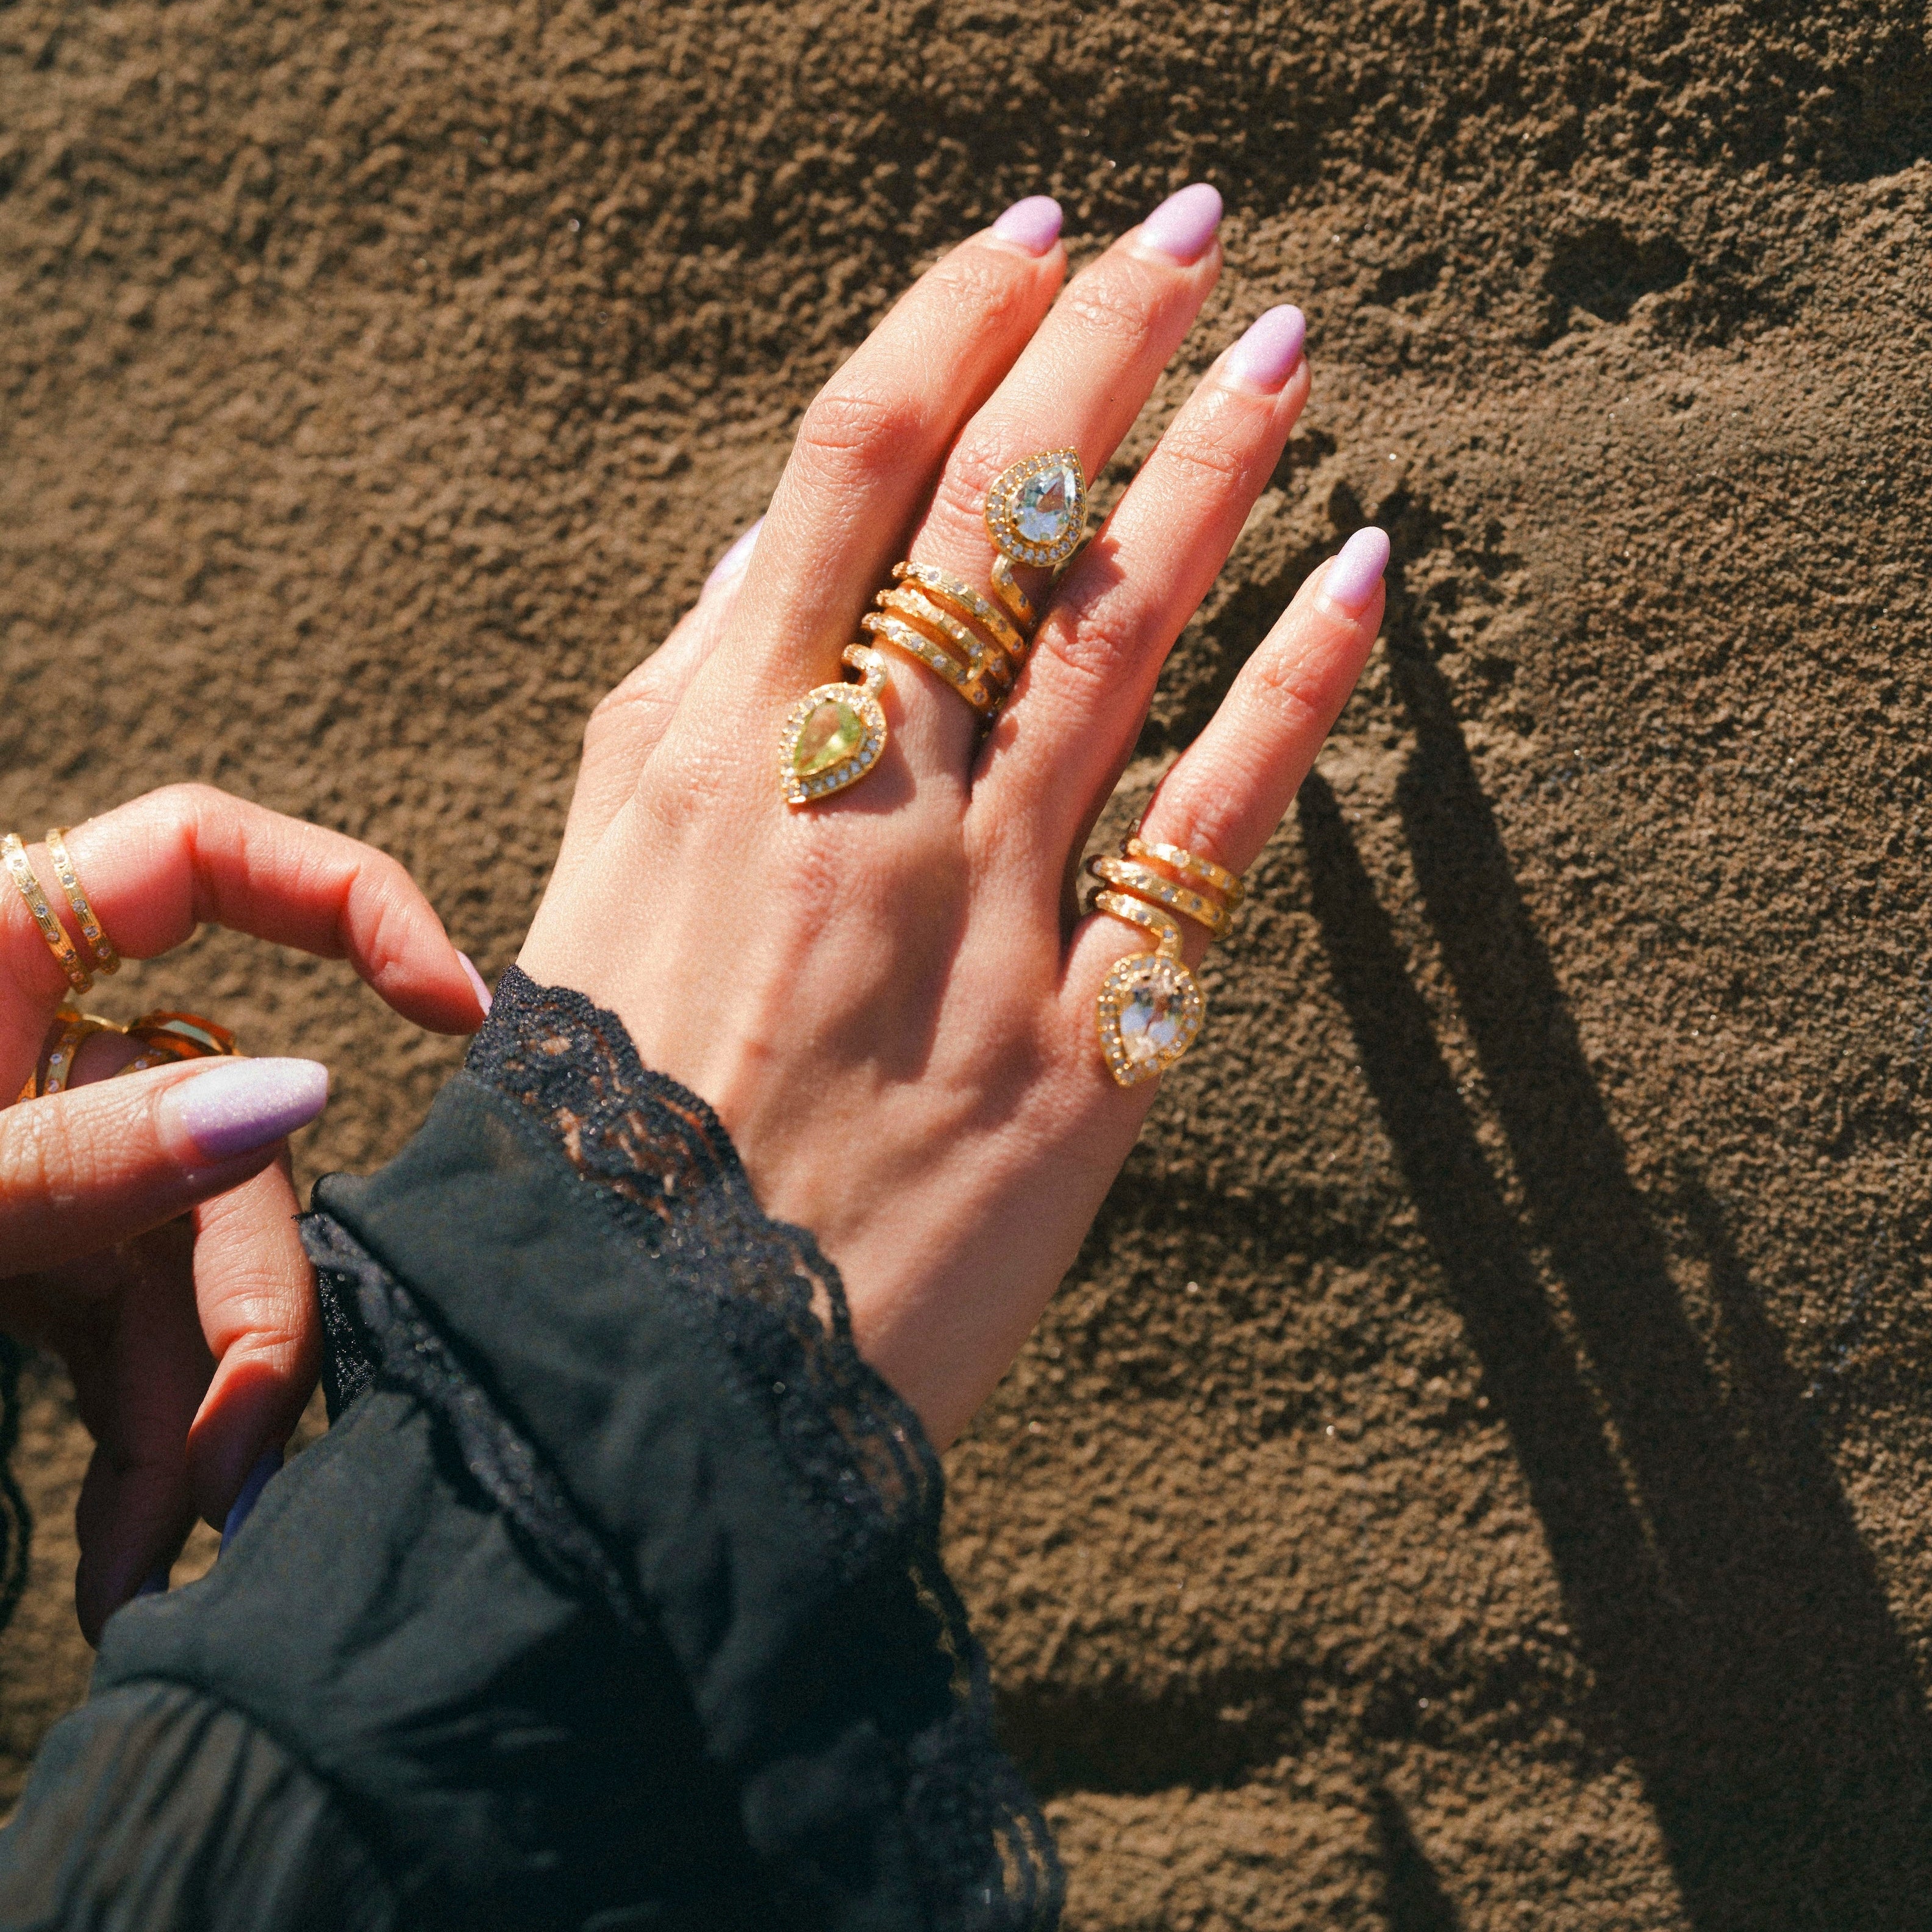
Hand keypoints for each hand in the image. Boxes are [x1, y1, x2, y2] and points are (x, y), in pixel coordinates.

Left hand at [0, 785, 485, 1637]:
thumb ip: (80, 1147)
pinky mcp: (32, 1263)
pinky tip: (136, 1550)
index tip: (455, 1010)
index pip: (211, 857)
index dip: (352, 903)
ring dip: (197, 1406)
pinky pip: (131, 1331)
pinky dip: (141, 1436)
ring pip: (197, 1254)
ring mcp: (43, 1156)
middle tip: (240, 1460)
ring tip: (172, 1555)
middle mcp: (40, 1041)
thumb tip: (302, 1090)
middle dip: (250, 1300)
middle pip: (234, 1128)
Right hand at [520, 186, 1385, 1445]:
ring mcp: (981, 920)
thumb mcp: (599, 882)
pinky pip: (1214, 831)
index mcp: (716, 752)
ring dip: (1215, 467)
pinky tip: (1361, 575)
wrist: (654, 1371)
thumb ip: (695, 711)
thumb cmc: (604, 1118)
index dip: (957, 319)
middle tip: (1192, 229)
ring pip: (1120, 634)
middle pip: (1003, 510)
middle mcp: (858, 806)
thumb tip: (783, 554)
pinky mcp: (1085, 1046)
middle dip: (1104, 341)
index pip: (856, 463)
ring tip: (1289, 350)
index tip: (1037, 234)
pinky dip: (1297, 690)